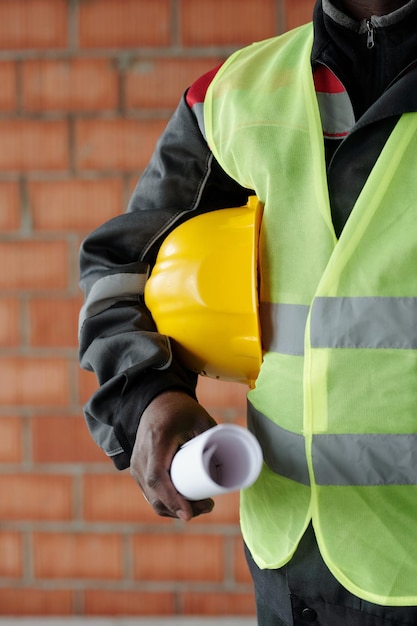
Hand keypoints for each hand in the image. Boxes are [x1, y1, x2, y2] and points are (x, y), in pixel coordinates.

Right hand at [130, 390, 216, 520]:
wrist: (156, 401)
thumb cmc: (180, 409)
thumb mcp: (200, 419)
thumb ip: (215, 438)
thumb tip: (235, 463)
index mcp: (157, 441)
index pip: (157, 478)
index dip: (172, 499)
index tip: (189, 514)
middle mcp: (141, 455)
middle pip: (155, 494)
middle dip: (181, 508)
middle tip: (209, 506)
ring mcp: (137, 464)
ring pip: (151, 498)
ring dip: (175, 509)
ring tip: (202, 506)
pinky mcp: (138, 469)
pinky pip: (149, 493)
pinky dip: (165, 503)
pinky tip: (183, 508)